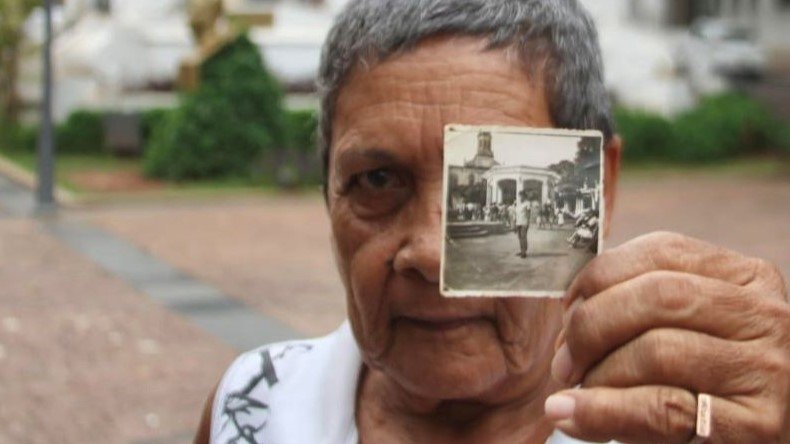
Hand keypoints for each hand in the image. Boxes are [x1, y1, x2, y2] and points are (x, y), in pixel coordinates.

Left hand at [545, 232, 789, 442]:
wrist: (752, 440)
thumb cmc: (705, 383)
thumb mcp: (682, 330)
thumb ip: (636, 308)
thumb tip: (567, 307)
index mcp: (744, 278)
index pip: (661, 250)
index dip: (599, 276)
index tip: (568, 308)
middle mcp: (764, 315)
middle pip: (658, 295)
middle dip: (591, 325)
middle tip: (564, 361)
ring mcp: (766, 370)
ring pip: (658, 351)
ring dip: (599, 373)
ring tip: (577, 391)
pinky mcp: (756, 424)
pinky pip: (662, 408)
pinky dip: (603, 411)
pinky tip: (570, 414)